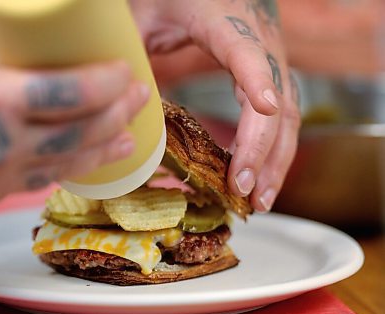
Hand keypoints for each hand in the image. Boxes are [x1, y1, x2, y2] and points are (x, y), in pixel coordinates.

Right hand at [0, 15, 148, 213]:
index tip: (126, 72)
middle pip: (81, 132)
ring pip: (66, 165)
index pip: (73, 94)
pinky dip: (65, 168)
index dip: (109, 83)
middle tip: (140, 97)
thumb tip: (28, 24)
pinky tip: (81, 159)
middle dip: (118, 113)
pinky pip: (36, 181)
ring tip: (127, 138)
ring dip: (102, 150)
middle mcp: (3, 146)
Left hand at [130, 0, 300, 211]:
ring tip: (260, 200)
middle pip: (277, 99)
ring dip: (277, 160)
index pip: (247, 50)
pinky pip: (282, 116)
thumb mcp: (143, 14)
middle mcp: (259, 39)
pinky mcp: (270, 73)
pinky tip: (260, 175)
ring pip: (288, 114)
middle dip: (265, 150)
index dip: (257, 78)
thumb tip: (121, 104)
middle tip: (247, 193)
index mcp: (223, 19)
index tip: (265, 108)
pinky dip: (273, 149)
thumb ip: (130, 49)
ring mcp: (270, 57)